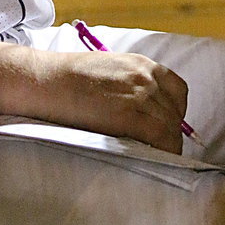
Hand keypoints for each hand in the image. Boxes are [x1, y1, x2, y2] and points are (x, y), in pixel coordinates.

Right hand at [0, 37, 188, 154]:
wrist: (46, 82)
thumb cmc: (68, 79)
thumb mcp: (108, 71)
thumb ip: (130, 85)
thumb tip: (144, 111)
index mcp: (141, 64)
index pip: (178, 90)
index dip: (175, 111)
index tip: (165, 126)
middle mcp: (146, 77)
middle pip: (175, 112)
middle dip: (170, 132)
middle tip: (158, 150)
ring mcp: (139, 96)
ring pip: (170, 128)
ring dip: (166, 146)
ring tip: (154, 159)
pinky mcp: (130, 116)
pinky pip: (162, 139)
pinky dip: (164, 152)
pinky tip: (155, 160)